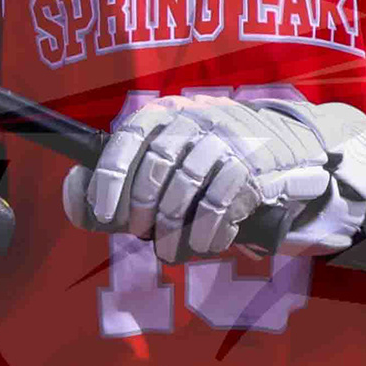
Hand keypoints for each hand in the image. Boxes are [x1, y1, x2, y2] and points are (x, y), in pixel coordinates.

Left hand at [63, 94, 365, 263]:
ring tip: (170, 250)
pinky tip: (205, 245)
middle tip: (140, 232)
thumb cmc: (212, 166)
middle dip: (141, 209)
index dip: (110, 178)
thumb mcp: (168, 161)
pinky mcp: (257, 166)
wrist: (292, 151)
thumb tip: (73, 193)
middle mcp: (195, 120)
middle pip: (155, 167)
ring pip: (186, 188)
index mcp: (165, 115)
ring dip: (173, 229)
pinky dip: (208, 233)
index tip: (104, 213)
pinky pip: (222, 204)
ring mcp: (229, 140)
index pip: (128, 138)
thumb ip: (120, 179)